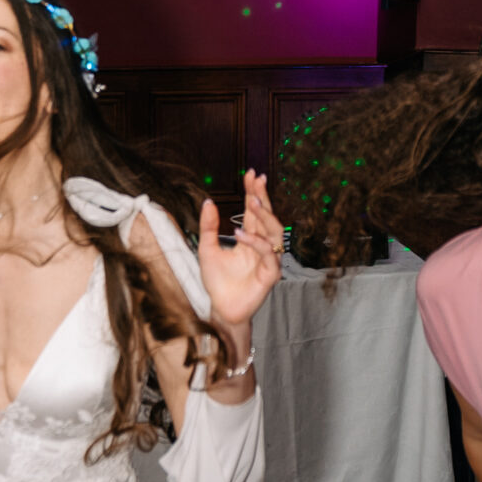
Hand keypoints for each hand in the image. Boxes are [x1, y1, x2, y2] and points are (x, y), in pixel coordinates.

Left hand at [198, 171, 283, 331]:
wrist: (221, 308)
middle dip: (263, 197)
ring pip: (275, 232)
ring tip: (252, 201)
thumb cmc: (217, 282)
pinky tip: (240, 234)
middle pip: (267, 216)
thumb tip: (208, 201)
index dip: (253, 192)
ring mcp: (268, 259)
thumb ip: (208, 227)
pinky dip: (255, 242)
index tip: (251, 174)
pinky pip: (268, 254)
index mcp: (249, 238)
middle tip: (256, 180)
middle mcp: (262, 246)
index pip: (254, 211)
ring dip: (264, 216)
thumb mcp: (207, 249)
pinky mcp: (271, 274)